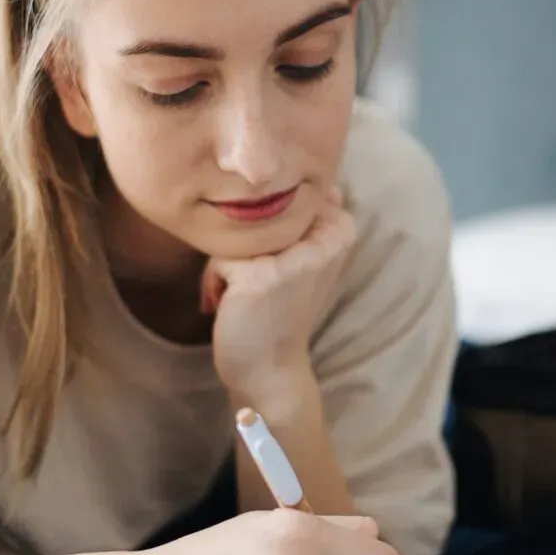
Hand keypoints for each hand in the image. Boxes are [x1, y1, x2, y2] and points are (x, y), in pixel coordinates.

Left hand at [202, 188, 356, 404]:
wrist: (269, 370)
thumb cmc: (279, 311)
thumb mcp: (306, 261)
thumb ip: (312, 221)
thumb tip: (323, 184)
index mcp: (341, 231)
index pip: (285, 200)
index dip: (268, 231)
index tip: (279, 269)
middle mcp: (323, 241)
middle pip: (257, 213)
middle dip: (246, 246)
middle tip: (260, 285)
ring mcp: (293, 259)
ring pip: (236, 235)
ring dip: (228, 264)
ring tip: (244, 296)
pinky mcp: (260, 276)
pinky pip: (218, 259)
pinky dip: (215, 283)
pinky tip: (230, 306)